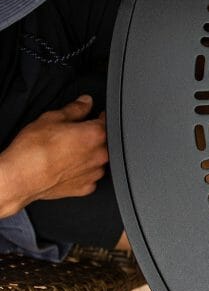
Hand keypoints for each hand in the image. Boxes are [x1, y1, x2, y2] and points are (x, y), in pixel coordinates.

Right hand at [0, 96, 108, 216]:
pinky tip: (67, 168)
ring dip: (88, 155)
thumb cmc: (33, 150)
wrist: (21, 177)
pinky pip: (89, 176)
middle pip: (104, 142)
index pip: (106, 121)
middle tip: (75, 136)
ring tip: (67, 153)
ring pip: (98, 160)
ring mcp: (93, 173)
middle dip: (93, 137)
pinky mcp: (85, 187)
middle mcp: (99, 154)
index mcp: (94, 134)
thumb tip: (85, 102)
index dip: (100, 117)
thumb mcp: (51, 119)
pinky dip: (82, 172)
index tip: (96, 117)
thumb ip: (74, 109)